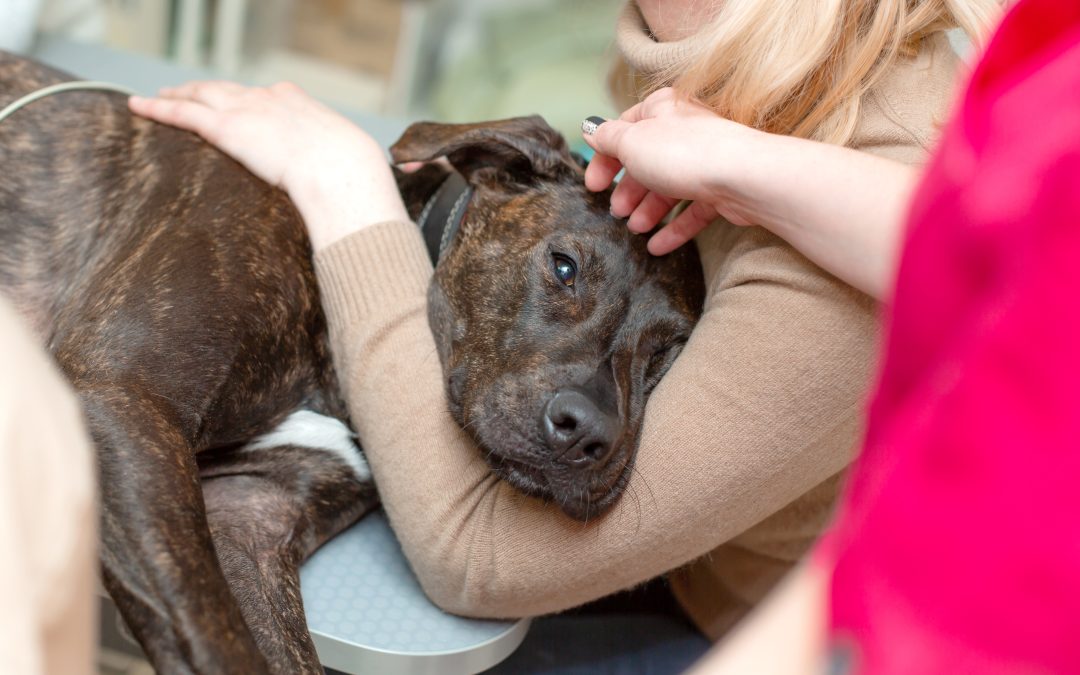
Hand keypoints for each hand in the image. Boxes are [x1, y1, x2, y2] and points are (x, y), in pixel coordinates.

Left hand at [129, 81, 408, 250]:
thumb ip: (342, 175)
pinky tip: (139, 105)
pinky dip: (159, 108)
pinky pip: (184, 113)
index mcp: (302, 105)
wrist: (342, 172)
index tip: (243, 104)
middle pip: (229, 90)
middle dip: (208, 90)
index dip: (252, 100)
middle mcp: (270, 99)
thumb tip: (355, 200)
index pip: (269, 96)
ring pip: (202, 95)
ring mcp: (247, 110)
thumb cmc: (354, 177)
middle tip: (188, 92)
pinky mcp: (227, 127)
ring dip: (178, 94)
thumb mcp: (352, 168)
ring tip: (158, 96)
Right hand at [581, 87, 765, 254]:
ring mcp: (704, 162)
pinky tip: (656, 247)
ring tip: (635, 229)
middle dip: (628, 190)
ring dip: (648, 211)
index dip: (605, 159)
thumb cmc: (684, 152)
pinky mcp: (721, 190)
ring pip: (669, 188)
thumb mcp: (632, 141)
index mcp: (662, 110)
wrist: (742, 176)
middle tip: (616, 212)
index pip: (625, 131)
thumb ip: (608, 138)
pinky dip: (673, 229)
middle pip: (647, 162)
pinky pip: (692, 211)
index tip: (594, 186)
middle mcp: (684, 132)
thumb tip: (592, 130)